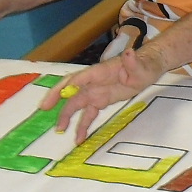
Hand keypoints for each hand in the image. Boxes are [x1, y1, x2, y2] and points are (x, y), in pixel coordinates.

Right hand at [42, 48, 162, 141]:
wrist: (147, 69)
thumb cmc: (143, 65)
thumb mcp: (141, 65)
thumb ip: (132, 61)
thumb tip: (129, 53)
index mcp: (100, 72)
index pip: (81, 77)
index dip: (69, 85)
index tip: (59, 94)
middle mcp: (93, 82)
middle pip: (71, 90)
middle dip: (57, 97)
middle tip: (45, 108)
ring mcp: (96, 92)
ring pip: (76, 104)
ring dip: (67, 116)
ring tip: (60, 130)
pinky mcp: (101, 100)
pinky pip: (88, 114)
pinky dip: (82, 125)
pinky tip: (79, 138)